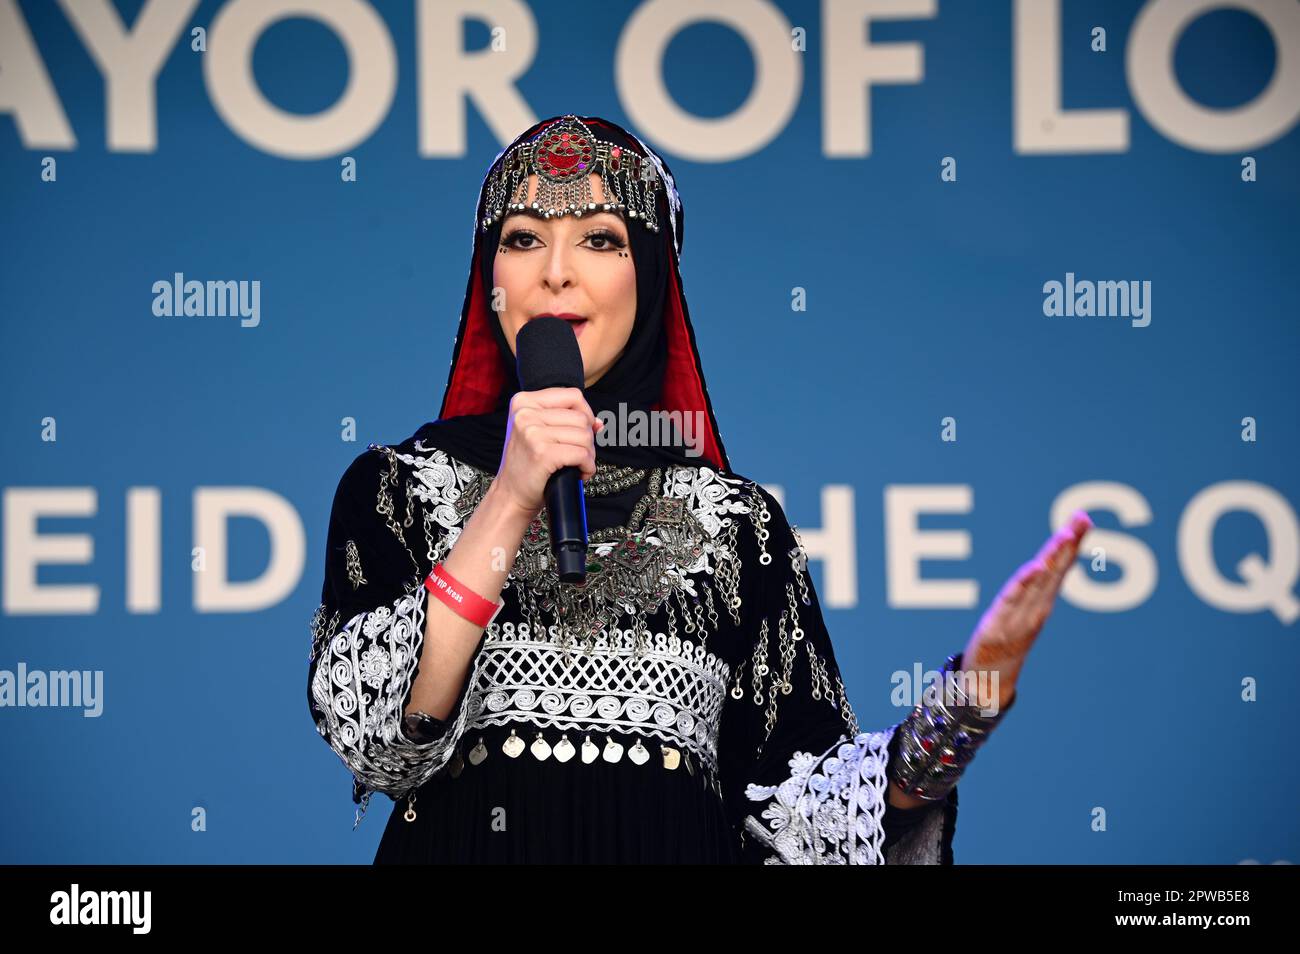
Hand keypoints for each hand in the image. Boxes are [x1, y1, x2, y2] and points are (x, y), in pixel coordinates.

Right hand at [494, 387, 603, 518]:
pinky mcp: (542, 453)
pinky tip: (578, 473)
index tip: (581, 431)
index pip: (573, 395)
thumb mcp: (538, 432)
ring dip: (588, 455)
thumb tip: (598, 422)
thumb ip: (567, 421)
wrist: (511, 494)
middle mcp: (526, 413)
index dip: (585, 413)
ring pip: (585, 436)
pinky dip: (587, 467)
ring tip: (575, 465)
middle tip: (576, 455)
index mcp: (524, 401)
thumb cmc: (527, 464)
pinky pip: (582, 454)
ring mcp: (532, 432)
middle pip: (581, 418)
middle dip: (587, 439)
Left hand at [960, 510, 1092, 708]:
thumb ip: (1031, 590)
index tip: (1083, 519)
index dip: (1071, 544)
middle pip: (1053, 571)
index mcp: (1040, 602)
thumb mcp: (1020, 613)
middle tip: (1082, 518)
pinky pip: (1013, 602)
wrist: (988, 681)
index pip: (1058, 567)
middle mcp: (1035, 608)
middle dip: (1067, 544)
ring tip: (1064, 535)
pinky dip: (1025, 585)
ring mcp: (1019, 618)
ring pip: (1038, 583)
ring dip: (1052, 558)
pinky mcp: (999, 627)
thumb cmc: (1004, 643)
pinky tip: (1035, 567)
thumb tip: (1045, 563)